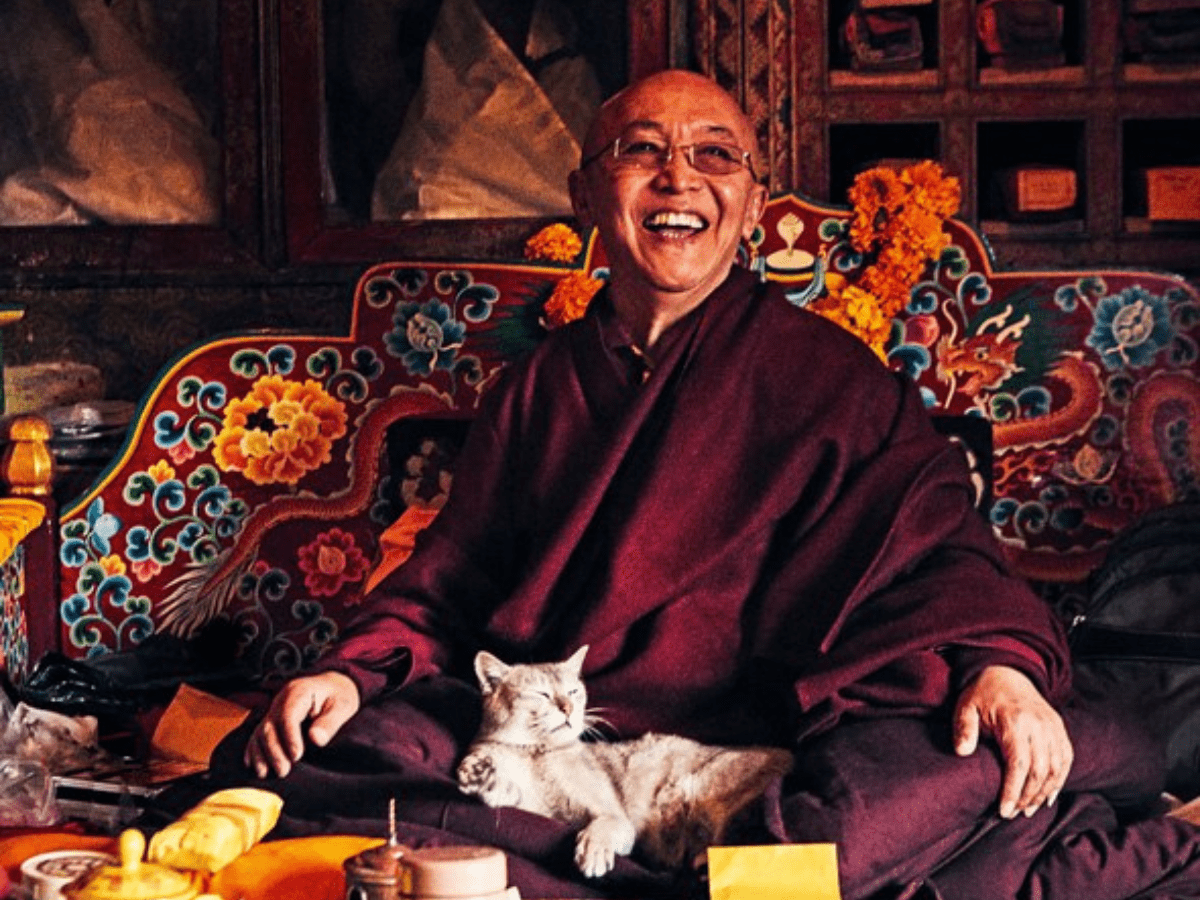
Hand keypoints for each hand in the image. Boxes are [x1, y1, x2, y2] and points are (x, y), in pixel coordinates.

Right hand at [243, 670, 359, 778]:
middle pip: (271, 725)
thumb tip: (315, 739)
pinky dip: (253, 750)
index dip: (290, 736)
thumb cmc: (339, 696)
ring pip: (260, 731)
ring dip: (261, 754)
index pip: (289, 714)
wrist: (332, 686)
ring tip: (265, 774)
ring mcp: (274, 709)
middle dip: (274, 750)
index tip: (297, 756)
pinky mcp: (271, 719)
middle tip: (283, 771)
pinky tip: (252, 766)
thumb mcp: (344, 706)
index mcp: (300, 691)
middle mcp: (282, 699)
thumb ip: (330, 723)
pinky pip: (257, 734)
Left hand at [953, 664, 1072, 818]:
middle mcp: (1039, 725)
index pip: (1019, 764)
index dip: (1013, 790)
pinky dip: (1060, 780)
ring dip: (1043, 793)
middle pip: (1040, 770)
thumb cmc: (982, 694)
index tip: (1004, 810)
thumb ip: (963, 728)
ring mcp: (1053, 726)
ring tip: (1027, 809)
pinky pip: (1066, 758)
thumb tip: (962, 752)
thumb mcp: (965, 707)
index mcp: (1015, 721)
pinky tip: (1047, 796)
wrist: (1007, 672)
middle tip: (1013, 814)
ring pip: (1056, 768)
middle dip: (1027, 797)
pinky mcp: (1060, 728)